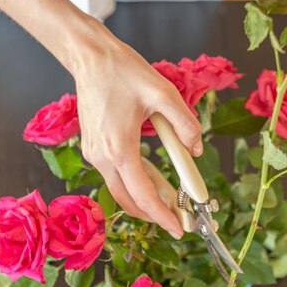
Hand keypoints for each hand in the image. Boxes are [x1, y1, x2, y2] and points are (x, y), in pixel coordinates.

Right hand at [70, 19, 202, 238]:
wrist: (90, 57)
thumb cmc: (124, 71)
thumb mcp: (163, 93)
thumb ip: (185, 125)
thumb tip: (196, 150)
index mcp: (120, 147)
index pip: (143, 195)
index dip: (163, 216)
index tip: (179, 229)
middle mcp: (102, 156)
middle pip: (128, 200)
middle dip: (153, 214)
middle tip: (178, 218)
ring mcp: (93, 153)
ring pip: (120, 189)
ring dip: (144, 198)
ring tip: (171, 199)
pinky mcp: (92, 147)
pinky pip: (114, 174)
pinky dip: (134, 182)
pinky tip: (153, 176)